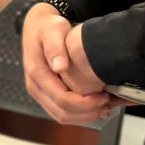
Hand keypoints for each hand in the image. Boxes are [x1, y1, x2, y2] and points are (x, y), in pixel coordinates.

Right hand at [21, 3, 111, 126]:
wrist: (39, 27)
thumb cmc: (47, 27)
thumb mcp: (52, 30)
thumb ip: (55, 46)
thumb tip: (59, 67)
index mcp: (37, 74)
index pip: (62, 99)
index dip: (85, 103)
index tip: (103, 96)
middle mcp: (36, 87)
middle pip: (62, 113)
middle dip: (87, 112)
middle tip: (108, 102)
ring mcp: (40, 93)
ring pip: (63, 116)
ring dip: (85, 116)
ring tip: (105, 106)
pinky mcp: (47, 95)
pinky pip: (63, 112)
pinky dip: (81, 114)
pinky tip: (96, 106)